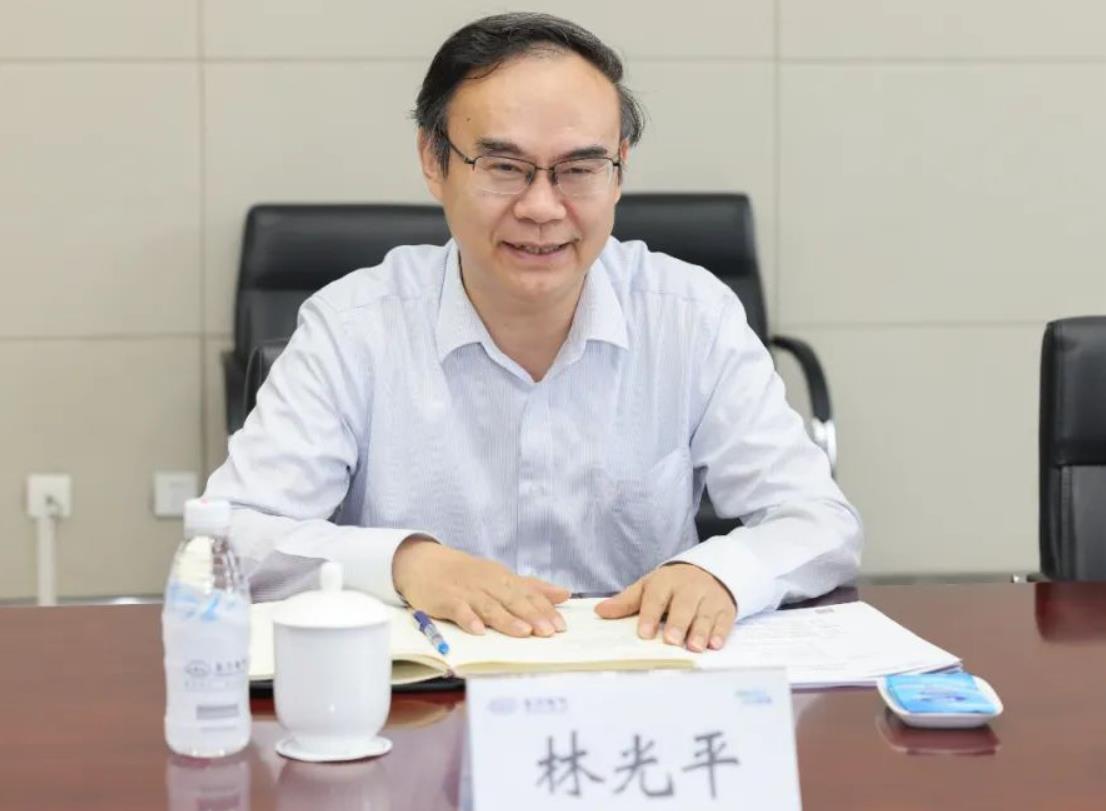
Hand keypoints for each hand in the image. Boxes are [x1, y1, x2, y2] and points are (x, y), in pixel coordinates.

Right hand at [392, 536, 569, 637]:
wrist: (425, 563)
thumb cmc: (468, 575)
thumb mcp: (501, 577)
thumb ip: (532, 587)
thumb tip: (564, 594)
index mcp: (503, 579)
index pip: (528, 594)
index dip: (545, 610)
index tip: (561, 626)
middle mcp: (488, 583)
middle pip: (512, 600)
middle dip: (531, 616)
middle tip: (548, 632)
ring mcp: (467, 591)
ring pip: (489, 606)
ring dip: (506, 620)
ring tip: (523, 632)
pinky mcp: (446, 599)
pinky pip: (458, 610)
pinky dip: (468, 619)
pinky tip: (478, 631)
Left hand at [594, 563, 736, 651]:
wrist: (708, 571)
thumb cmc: (672, 585)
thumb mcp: (648, 587)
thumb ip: (626, 602)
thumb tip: (600, 611)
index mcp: (665, 582)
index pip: (656, 597)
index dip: (649, 615)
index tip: (644, 633)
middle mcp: (689, 588)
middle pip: (683, 605)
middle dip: (678, 623)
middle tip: (671, 640)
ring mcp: (709, 598)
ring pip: (705, 614)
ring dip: (700, 631)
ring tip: (694, 646)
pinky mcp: (725, 608)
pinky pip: (724, 620)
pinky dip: (720, 632)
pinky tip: (715, 644)